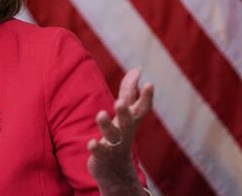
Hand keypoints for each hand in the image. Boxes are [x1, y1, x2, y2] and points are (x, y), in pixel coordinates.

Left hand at [87, 68, 153, 195]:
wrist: (117, 172)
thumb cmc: (121, 136)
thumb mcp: (126, 114)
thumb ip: (130, 91)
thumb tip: (137, 69)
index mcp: (131, 121)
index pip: (142, 109)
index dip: (146, 97)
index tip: (149, 84)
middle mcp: (125, 132)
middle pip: (128, 122)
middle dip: (125, 112)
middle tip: (120, 102)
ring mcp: (115, 146)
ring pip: (113, 136)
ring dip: (107, 126)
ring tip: (101, 114)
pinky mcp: (103, 157)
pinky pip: (100, 153)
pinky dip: (96, 148)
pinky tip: (91, 143)